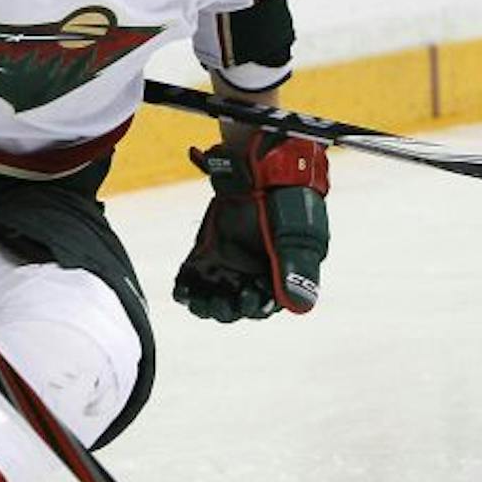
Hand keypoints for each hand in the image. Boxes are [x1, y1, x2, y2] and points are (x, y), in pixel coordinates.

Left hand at [173, 132, 329, 321]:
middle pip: (235, 305)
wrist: (262, 171)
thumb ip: (296, 270)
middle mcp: (251, 275)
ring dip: (204, 304)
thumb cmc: (288, 204)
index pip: (264, 305)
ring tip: (197, 302)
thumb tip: (299, 306)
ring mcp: (228, 264)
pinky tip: (182, 289)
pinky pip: (193, 276)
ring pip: (213, 295)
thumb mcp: (296, 237)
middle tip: (219, 304)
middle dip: (226, 310)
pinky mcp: (206, 251)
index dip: (254, 307)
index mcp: (278, 277)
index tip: (247, 297)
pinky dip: (186, 287)